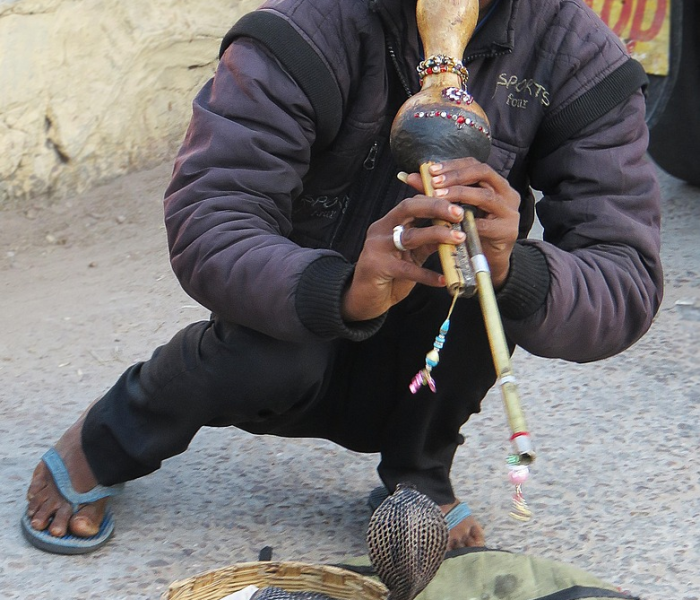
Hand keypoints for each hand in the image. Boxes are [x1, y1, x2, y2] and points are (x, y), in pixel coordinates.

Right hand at [341, 195, 466, 321]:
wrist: (364, 298)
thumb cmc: (389, 274)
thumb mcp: (411, 254)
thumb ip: (428, 242)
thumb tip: (455, 233)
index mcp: (389, 222)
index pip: (413, 202)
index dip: (435, 201)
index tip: (457, 207)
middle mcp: (382, 230)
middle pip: (408, 208)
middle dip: (435, 207)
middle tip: (458, 214)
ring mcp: (377, 247)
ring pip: (410, 236)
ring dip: (437, 235)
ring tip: (458, 239)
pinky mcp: (377, 267)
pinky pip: (407, 270)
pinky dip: (427, 275)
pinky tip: (443, 279)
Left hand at [403, 158, 519, 288]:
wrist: (490, 261)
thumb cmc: (473, 231)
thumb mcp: (457, 208)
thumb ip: (437, 192)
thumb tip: (412, 177)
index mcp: (496, 183)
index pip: (474, 164)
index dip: (453, 165)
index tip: (431, 170)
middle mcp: (507, 193)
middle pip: (483, 173)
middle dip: (456, 176)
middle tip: (434, 183)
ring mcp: (510, 212)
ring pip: (485, 197)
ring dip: (460, 195)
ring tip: (438, 198)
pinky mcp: (507, 231)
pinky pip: (485, 225)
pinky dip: (465, 222)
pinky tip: (449, 222)